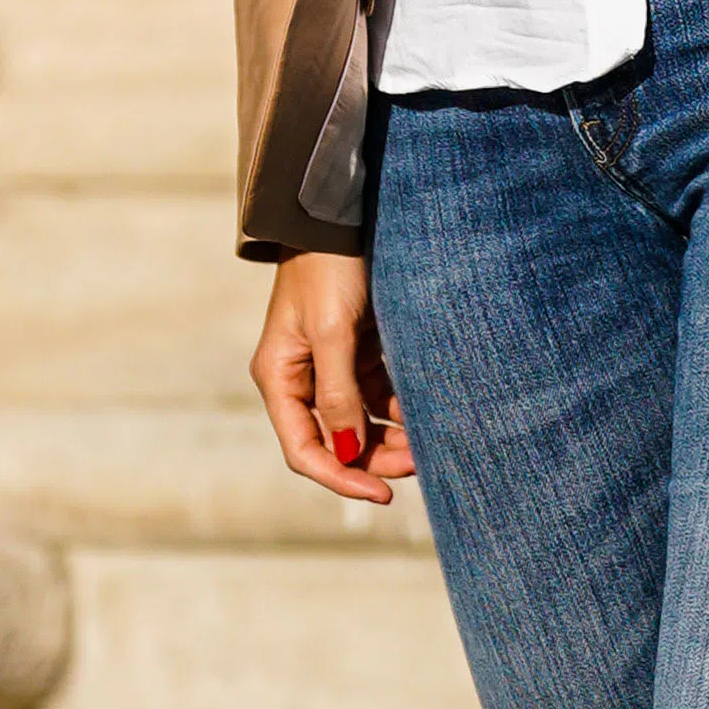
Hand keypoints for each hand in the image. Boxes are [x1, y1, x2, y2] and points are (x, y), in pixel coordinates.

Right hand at [251, 251, 413, 508]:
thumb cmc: (329, 268)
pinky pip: (379, 395)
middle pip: (335, 441)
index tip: (382, 493)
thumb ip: (338, 394)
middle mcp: (301, 378)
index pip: (304, 449)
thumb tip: (345, 451)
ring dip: (392, 437)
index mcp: (279, 378)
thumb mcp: (332, 332)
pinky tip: (428, 410)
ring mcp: (331, 366)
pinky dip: (401, 408)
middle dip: (374, 458)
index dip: (341, 477)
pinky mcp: (358, 351)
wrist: (343, 215)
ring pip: (362, 422)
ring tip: (429, 442)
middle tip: (419, 463)